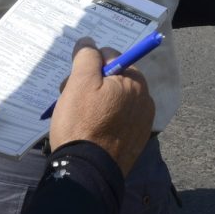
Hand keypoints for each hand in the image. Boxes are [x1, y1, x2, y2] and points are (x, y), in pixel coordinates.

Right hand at [48, 37, 154, 176]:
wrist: (89, 172)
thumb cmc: (82, 124)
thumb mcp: (79, 83)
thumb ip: (86, 56)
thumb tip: (89, 41)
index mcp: (134, 80)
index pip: (109, 56)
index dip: (87, 66)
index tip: (73, 83)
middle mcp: (144, 98)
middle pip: (112, 77)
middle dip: (90, 83)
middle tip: (70, 99)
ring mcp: (142, 121)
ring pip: (114, 98)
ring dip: (95, 101)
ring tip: (77, 117)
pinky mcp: (136, 139)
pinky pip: (119, 118)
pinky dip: (105, 119)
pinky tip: (90, 130)